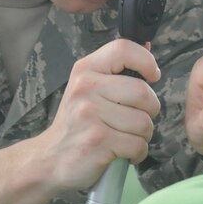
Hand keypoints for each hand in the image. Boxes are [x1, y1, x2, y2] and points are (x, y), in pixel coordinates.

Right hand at [34, 39, 161, 191]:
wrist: (49, 158)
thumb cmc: (77, 123)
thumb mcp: (88, 88)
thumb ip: (116, 70)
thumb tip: (147, 45)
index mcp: (85, 70)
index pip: (123, 49)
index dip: (146, 61)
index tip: (152, 77)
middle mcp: (85, 88)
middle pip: (143, 92)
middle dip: (150, 110)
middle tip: (136, 119)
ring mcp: (89, 114)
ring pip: (144, 122)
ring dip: (144, 135)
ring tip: (126, 137)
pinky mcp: (97, 140)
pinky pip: (138, 145)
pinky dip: (138, 153)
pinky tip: (124, 152)